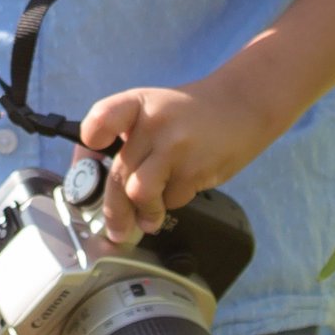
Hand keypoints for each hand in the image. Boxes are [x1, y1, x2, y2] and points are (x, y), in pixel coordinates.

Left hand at [78, 73, 271, 242]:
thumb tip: (95, 173)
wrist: (244, 104)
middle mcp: (153, 124)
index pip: (102, 118)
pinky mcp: (195, 170)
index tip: (93, 154)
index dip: (91, 139)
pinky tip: (182, 188)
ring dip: (143, 213)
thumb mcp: (155, 108)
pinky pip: (171, 200)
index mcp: (138, 104)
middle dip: (113, 210)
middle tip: (115, 229)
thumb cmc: (192, 112)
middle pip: (118, 173)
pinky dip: (172, 203)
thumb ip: (126, 134)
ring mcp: (175, 147)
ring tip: (148, 220)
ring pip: (140, 194)